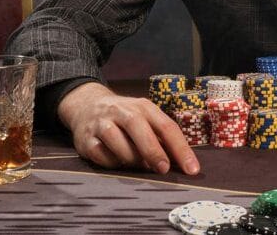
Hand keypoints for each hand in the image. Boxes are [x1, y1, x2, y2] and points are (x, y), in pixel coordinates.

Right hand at [57, 81, 199, 174]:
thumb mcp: (145, 119)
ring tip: (136, 164)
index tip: (191, 169)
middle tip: (163, 170)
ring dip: (130, 158)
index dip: (181, 149)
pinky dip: (110, 162)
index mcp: (144, 107)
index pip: (166, 126)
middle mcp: (122, 111)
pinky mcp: (85, 138)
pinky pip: (100, 154)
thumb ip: (161, 138)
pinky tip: (115, 161)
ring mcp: (102, 123)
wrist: (87, 106)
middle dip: (153, 151)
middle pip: (139, 128)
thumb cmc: (125, 119)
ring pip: (117, 141)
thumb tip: (181, 164)